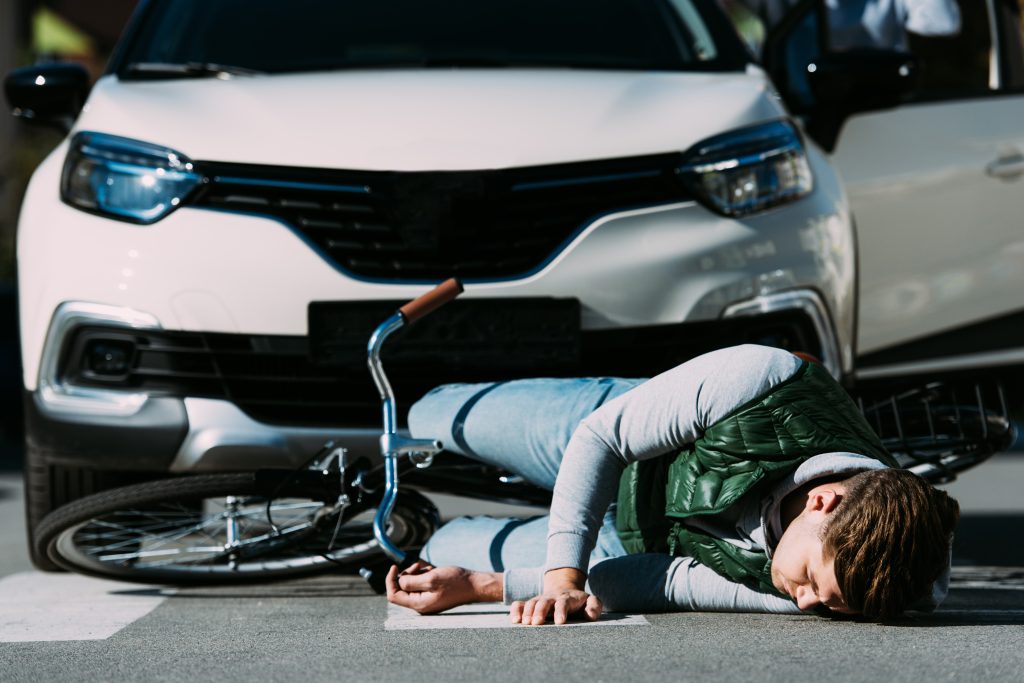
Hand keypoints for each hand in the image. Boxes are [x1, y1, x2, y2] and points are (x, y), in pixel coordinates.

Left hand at [385, 561, 500, 613]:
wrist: (474, 585)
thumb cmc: (455, 582)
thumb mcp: (431, 579)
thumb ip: (411, 581)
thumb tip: (399, 581)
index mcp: (418, 604)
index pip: (393, 595)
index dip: (390, 580)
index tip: (394, 566)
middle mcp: (421, 604)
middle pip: (402, 588)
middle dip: (407, 574)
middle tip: (419, 566)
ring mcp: (427, 599)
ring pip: (411, 583)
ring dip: (417, 573)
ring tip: (430, 569)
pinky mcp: (432, 593)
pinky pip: (421, 583)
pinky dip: (424, 574)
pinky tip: (433, 571)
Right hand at [509, 567, 602, 625]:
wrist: (564, 588)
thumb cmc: (579, 602)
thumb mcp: (591, 601)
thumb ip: (594, 606)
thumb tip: (590, 615)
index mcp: (566, 598)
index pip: (563, 603)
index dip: (561, 611)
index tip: (560, 622)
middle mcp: (551, 598)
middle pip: (544, 602)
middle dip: (539, 611)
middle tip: (536, 623)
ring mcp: (539, 600)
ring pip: (531, 603)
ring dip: (527, 612)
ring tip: (524, 624)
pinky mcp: (530, 604)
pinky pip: (519, 604)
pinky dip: (515, 610)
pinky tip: (514, 620)